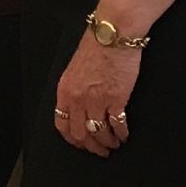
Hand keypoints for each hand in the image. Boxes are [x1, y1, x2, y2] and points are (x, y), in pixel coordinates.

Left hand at [54, 37, 138, 156]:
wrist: (112, 35)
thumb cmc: (96, 48)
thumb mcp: (74, 70)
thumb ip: (75, 90)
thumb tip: (80, 106)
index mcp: (64, 91)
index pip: (62, 124)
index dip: (71, 138)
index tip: (80, 143)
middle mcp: (77, 98)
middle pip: (80, 133)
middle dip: (91, 147)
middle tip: (100, 151)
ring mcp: (97, 100)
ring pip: (98, 133)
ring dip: (107, 143)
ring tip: (114, 145)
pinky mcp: (116, 99)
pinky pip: (117, 125)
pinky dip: (121, 134)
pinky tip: (124, 136)